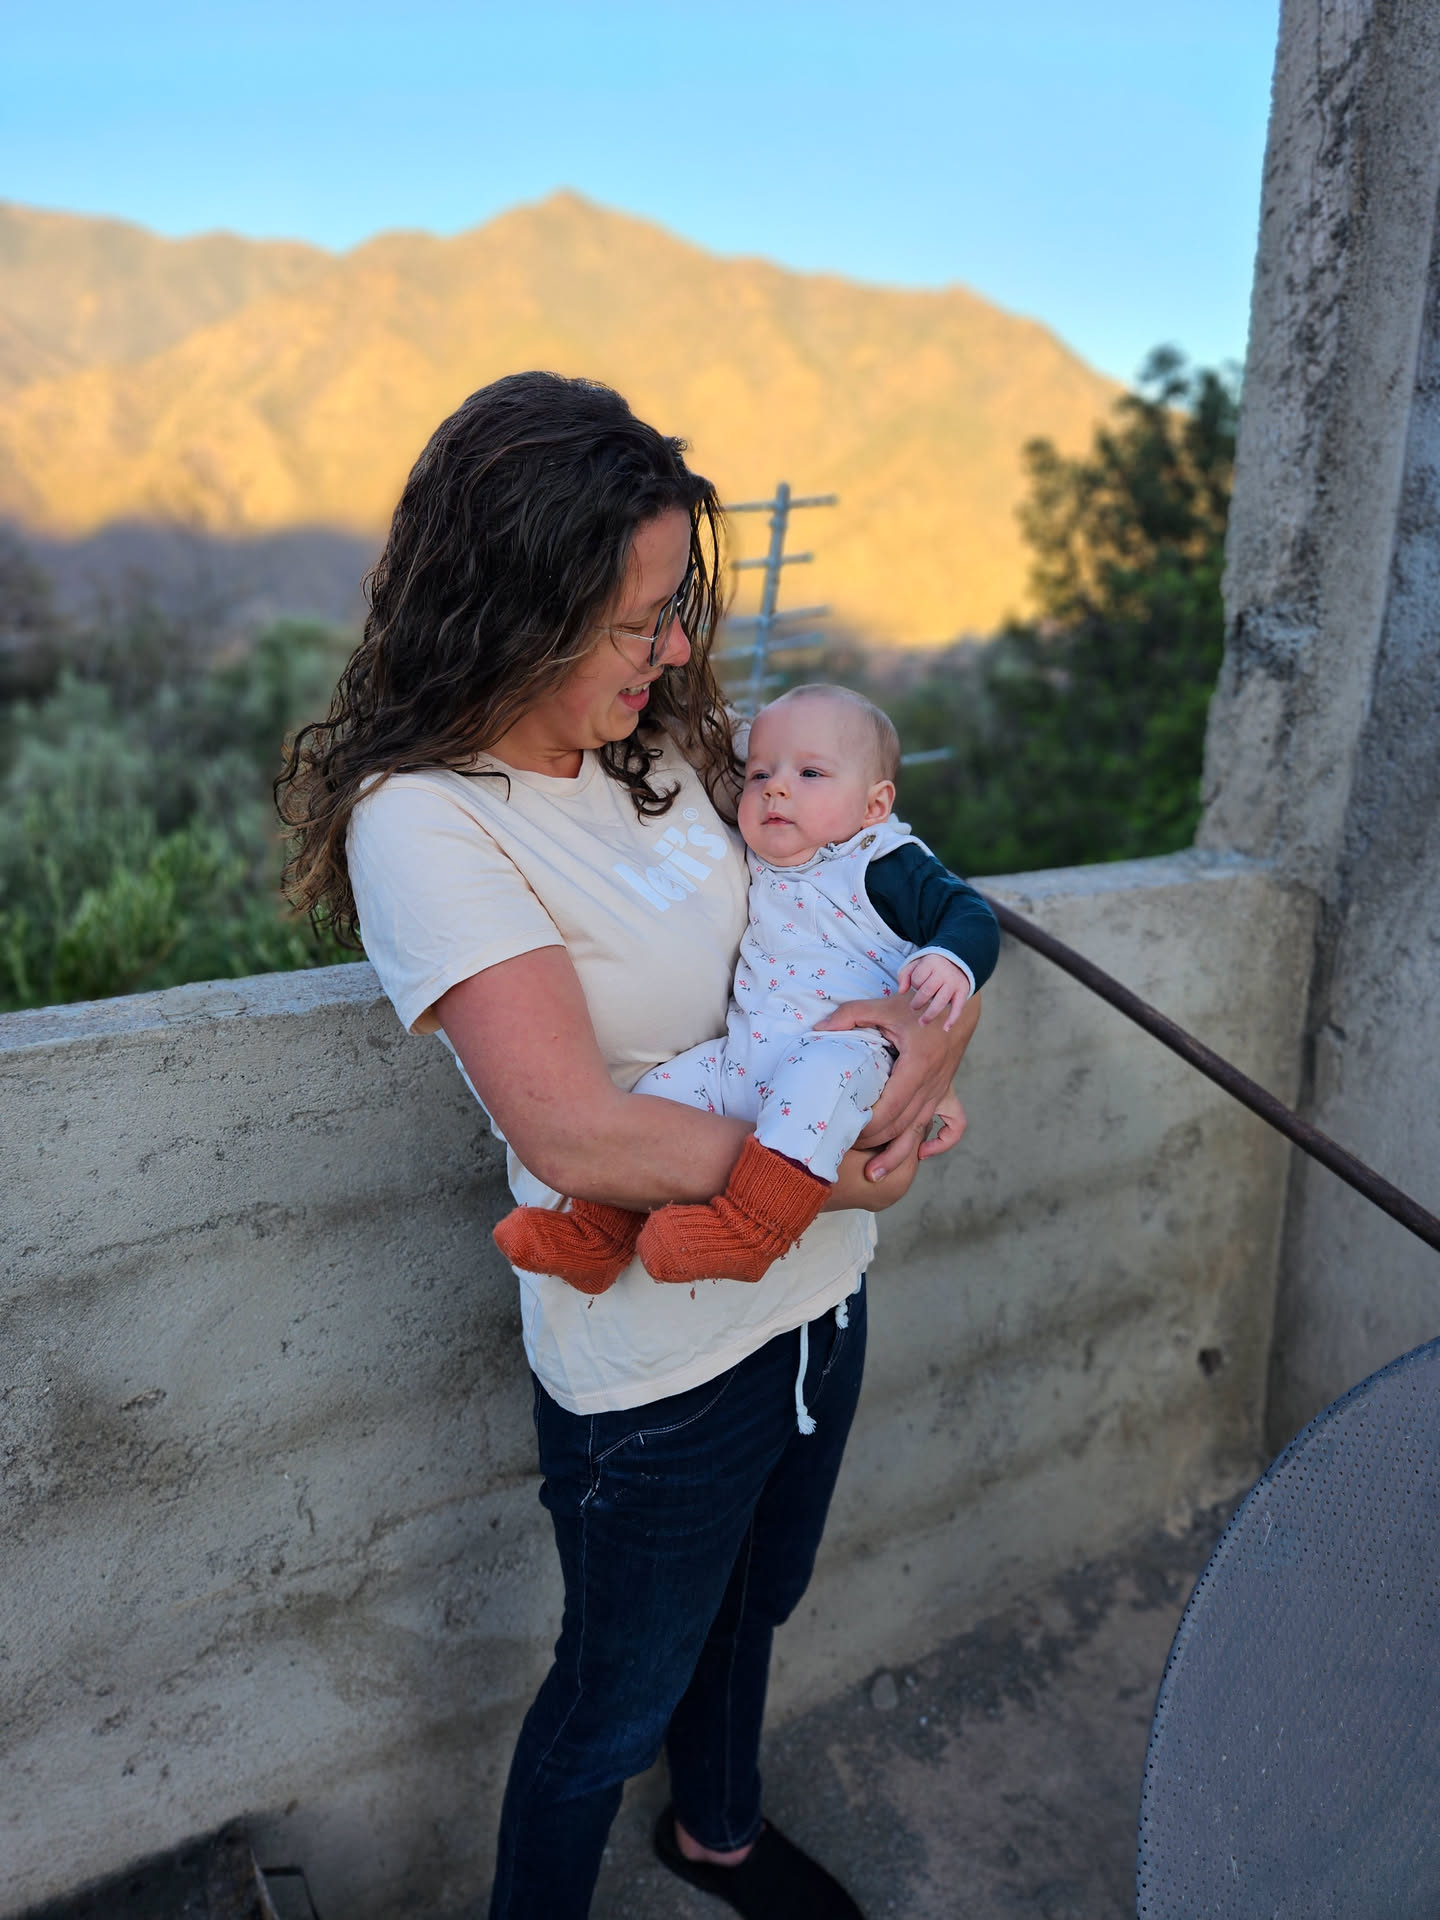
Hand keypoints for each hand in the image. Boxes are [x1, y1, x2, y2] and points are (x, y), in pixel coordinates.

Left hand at [815, 988, 980, 1181]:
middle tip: (844, 1150)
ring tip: (874, 1174)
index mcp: (917, 1064)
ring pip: (920, 1131)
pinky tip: (922, 1153)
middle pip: (902, 1126)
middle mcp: (932, 1083)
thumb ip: (849, 1016)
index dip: (866, 1126)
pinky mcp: (949, 1091)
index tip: (843, 1131)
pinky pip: (954, 1126)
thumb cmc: (917, 1001)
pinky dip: (941, 1143)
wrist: (954, 995)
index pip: (890, 1108)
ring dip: (898, 1155)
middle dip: (873, 1143)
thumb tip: (818, 1031)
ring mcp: (942, 1089)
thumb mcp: (881, 1005)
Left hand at [897, 953, 972, 1030]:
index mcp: (931, 963)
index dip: (914, 985)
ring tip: (922, 1022)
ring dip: (930, 1015)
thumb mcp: (917, 963)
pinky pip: (958, 1007)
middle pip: (927, 991)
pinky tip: (946, 1028)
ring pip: (940, 1002)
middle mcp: (944, 972)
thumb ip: (905, 974)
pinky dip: (952, 1019)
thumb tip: (901, 991)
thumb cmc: (933, 965)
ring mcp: (954, 983)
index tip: (916, 986)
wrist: (958, 960)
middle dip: (917, 1002)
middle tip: (914, 1007)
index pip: (917, 979)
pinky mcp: (963, 991)